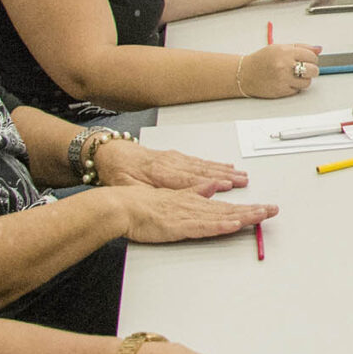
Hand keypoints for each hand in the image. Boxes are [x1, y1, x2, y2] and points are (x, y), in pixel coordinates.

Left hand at [95, 142, 246, 194]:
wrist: (109, 155)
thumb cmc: (117, 174)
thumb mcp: (127, 188)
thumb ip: (150, 194)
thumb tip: (164, 198)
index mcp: (159, 174)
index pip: (189, 182)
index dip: (210, 185)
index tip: (227, 187)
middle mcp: (172, 165)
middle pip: (204, 173)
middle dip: (228, 178)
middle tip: (244, 182)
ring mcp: (176, 160)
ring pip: (205, 167)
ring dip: (226, 172)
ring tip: (242, 177)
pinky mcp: (176, 158)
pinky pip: (200, 163)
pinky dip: (216, 166)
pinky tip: (226, 168)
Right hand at [117, 184, 275, 244]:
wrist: (122, 206)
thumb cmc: (142, 204)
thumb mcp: (173, 195)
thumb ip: (194, 191)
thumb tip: (212, 186)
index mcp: (194, 200)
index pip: (227, 206)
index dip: (248, 207)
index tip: (265, 208)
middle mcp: (195, 206)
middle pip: (230, 210)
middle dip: (254, 211)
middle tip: (274, 210)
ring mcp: (188, 216)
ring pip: (222, 217)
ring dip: (243, 216)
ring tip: (263, 215)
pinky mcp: (178, 226)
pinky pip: (203, 227)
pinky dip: (220, 226)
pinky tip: (234, 225)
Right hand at [239, 44, 321, 98]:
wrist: (244, 74)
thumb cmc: (261, 60)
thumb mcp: (279, 48)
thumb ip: (300, 47)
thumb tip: (318, 49)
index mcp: (285, 52)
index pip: (311, 56)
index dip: (312, 58)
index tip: (308, 59)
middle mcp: (284, 66)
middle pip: (313, 70)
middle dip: (312, 69)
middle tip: (305, 69)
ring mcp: (283, 79)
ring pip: (307, 82)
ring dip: (304, 80)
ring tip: (294, 75)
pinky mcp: (281, 91)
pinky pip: (297, 90)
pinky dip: (295, 87)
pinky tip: (286, 81)